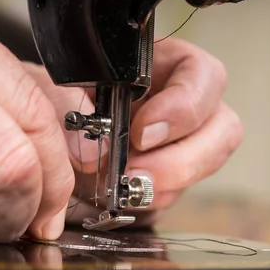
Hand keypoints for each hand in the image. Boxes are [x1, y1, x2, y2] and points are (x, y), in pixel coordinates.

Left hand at [25, 37, 241, 225]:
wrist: (47, 136)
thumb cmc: (55, 102)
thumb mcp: (53, 93)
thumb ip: (69, 110)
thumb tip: (94, 152)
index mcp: (161, 66)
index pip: (203, 76)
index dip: (183, 108)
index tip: (141, 134)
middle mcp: (181, 104)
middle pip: (222, 129)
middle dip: (181, 160)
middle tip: (134, 174)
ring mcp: (179, 143)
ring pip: (205, 166)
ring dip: (166, 184)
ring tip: (122, 188)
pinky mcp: (167, 178)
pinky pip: (176, 194)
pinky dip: (149, 202)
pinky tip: (121, 198)